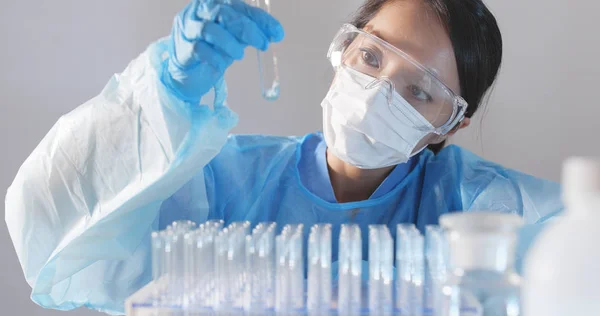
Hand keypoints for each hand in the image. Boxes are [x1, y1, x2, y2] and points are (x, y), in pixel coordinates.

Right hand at [162, 0, 284, 102]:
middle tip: (263, 44)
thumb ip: (249, 32)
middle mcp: (199, 11)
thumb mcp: (233, 37)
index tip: (277, 33)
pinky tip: (222, 65)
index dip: (260, 18)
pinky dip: (215, 58)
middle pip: (223, 13)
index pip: (239, 6)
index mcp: (214, 3)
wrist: (189, 72)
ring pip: (209, 29)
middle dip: (248, 29)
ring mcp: (188, 28)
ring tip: (240, 55)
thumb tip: (274, 33)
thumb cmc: (212, 49)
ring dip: (230, 43)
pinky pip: (199, 50)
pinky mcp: (182, 48)